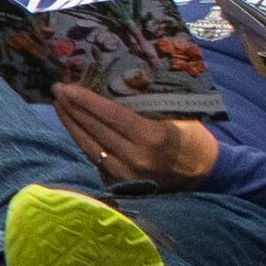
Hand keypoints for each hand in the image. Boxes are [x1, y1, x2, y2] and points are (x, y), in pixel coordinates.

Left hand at [51, 83, 217, 188]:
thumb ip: (148, 103)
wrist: (208, 174)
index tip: (66, 86)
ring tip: (60, 106)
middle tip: (57, 89)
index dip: (85, 100)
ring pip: (89, 146)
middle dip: (72, 108)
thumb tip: (117, 81)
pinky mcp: (123, 184)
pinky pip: (95, 159)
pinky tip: (74, 127)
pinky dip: (83, 141)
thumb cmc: (194, 138)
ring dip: (71, 125)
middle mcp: (136, 158)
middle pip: (94, 130)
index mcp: (152, 137)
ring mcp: (127, 174)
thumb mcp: (177, 114)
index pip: (109, 115)